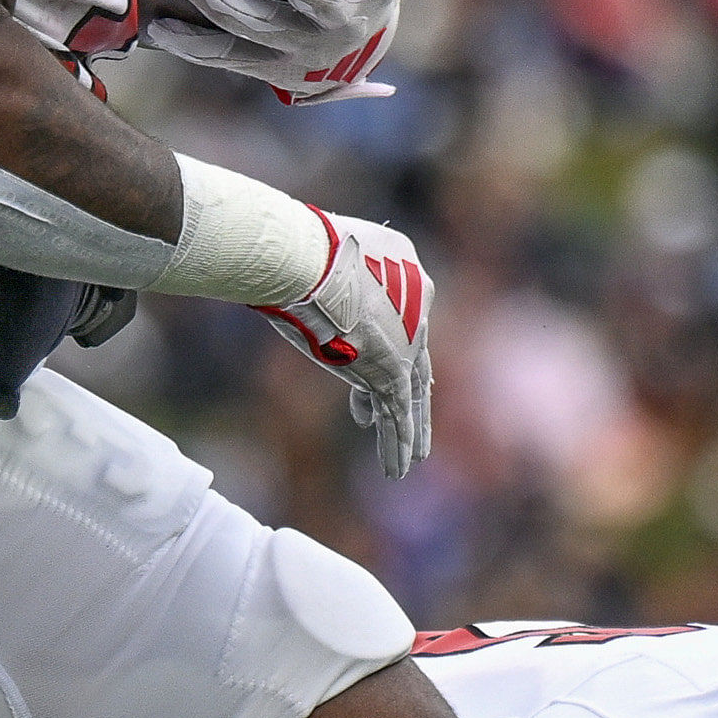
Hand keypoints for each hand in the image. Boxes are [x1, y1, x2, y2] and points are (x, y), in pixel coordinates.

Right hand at [248, 208, 433, 476]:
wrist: (308, 259)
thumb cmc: (302, 249)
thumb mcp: (323, 254)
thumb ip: (328, 276)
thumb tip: (307, 288)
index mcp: (407, 273)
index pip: (402, 323)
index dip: (391, 351)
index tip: (379, 374)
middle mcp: (416, 311)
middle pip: (415, 364)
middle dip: (412, 397)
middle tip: (413, 422)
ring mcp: (407, 343)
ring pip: (410, 396)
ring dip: (409, 431)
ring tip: (411, 459)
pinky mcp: (392, 371)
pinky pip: (397, 416)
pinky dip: (396, 443)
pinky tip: (397, 469)